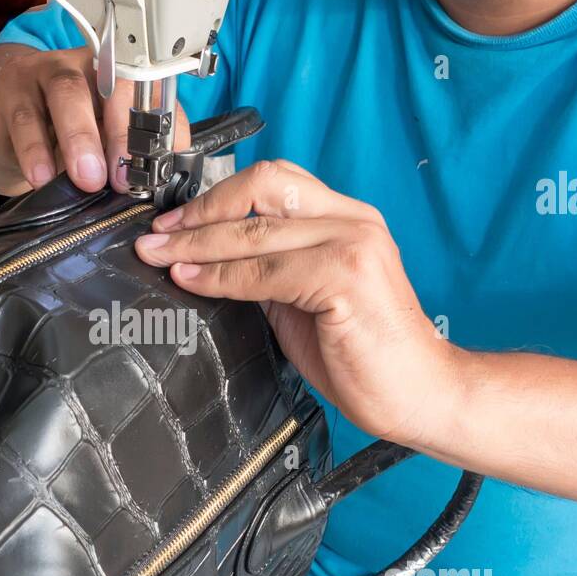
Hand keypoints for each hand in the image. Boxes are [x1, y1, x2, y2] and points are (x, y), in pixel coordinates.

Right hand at [0, 46, 190, 192]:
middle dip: (121, 134)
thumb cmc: (64, 136)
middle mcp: (86, 66)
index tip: (154, 170)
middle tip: (121, 180)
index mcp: (121, 77)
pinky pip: (24, 119)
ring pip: (66, 94)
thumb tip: (157, 186)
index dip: (154, 127)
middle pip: (111, 85)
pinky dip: (35, 151)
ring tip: (87, 179)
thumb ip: (128, 156)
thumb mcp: (101, 143)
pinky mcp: (10, 91)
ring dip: (80, 139)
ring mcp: (45, 72)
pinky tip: (42, 177)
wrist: (6, 128)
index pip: (148, 90)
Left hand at [133, 160, 461, 447]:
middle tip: (156, 237)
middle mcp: (353, 220)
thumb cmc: (365, 355)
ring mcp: (352, 244)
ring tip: (160, 257)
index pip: (271, 181)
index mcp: (346, 218)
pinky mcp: (346, 276)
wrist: (420, 394)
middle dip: (199, 212)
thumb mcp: (306, 300)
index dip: (214, 198)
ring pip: (255, 230)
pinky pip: (264, 272)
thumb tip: (206, 261)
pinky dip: (220, 276)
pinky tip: (192, 280)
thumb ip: (269, 272)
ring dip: (197, 243)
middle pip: (261, 185)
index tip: (172, 223)